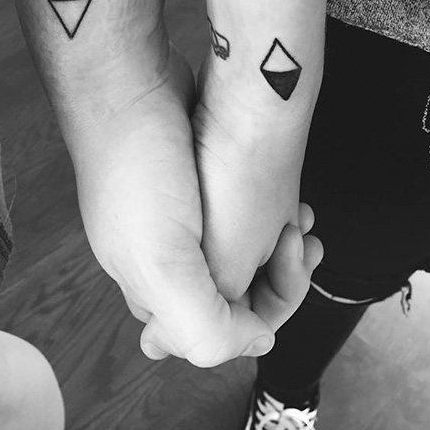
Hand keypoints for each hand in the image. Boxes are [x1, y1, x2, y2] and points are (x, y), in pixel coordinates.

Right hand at [68, 44, 317, 365]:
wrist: (127, 86)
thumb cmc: (140, 170)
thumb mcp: (163, 265)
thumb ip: (203, 324)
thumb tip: (257, 342)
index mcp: (155, 289)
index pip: (216, 333)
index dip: (259, 316)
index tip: (285, 271)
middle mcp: (164, 259)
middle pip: (233, 295)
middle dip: (277, 278)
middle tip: (301, 240)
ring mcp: (176, 219)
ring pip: (240, 256)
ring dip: (277, 248)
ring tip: (302, 220)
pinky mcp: (189, 184)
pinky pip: (237, 217)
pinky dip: (267, 216)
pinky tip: (287, 199)